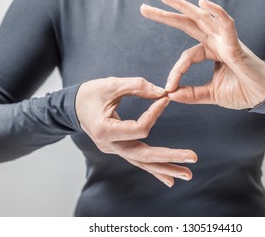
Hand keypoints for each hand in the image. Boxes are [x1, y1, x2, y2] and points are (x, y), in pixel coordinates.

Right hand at [75, 77, 197, 186]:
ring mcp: (114, 150)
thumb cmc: (89, 94)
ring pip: (142, 163)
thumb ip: (137, 86)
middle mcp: (110, 145)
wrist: (72, 106)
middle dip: (169, 157)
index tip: (165, 98)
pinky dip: (154, 170)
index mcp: (105, 130)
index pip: (139, 128)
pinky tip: (169, 179)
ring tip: (187, 173)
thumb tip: (164, 92)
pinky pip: (138, 161)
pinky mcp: (119, 149)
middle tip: (192, 158)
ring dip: (166, 168)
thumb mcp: (111, 84)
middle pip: (144, 156)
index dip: (155, 113)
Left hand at [140, 0, 264, 109]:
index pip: (186, 56)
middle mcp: (216, 42)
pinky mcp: (237, 45)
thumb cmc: (242, 91)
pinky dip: (216, 12)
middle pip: (187, 24)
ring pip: (202, 18)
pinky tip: (203, 2)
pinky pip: (226, 25)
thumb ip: (192, 94)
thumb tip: (170, 94)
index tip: (168, 87)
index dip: (176, 71)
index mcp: (210, 52)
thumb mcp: (211, 94)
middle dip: (166, 15)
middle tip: (145, 8)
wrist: (263, 97)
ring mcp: (226, 41)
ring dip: (182, 6)